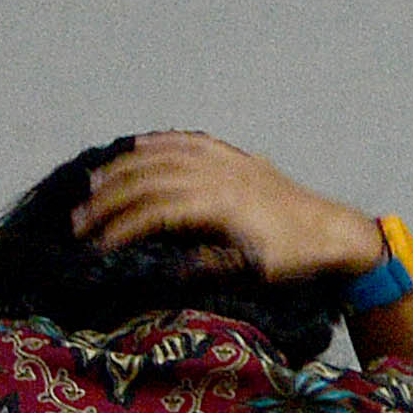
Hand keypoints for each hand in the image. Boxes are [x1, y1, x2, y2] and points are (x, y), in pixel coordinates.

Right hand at [77, 131, 382, 286]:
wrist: (336, 231)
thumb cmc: (294, 258)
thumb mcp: (251, 271)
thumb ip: (205, 265)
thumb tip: (158, 269)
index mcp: (220, 205)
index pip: (154, 211)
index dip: (119, 230)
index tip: (94, 249)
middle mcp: (219, 176)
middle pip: (150, 180)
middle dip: (108, 199)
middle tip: (77, 220)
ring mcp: (229, 163)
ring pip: (165, 157)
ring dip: (124, 169)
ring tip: (93, 184)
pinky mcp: (238, 158)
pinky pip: (193, 142)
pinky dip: (162, 142)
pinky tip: (138, 146)